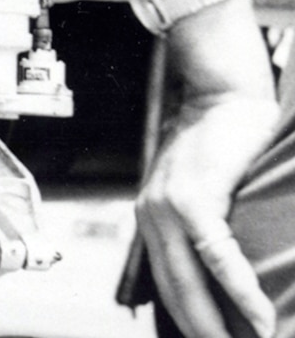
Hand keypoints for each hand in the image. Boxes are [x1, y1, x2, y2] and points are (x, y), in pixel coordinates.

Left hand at [138, 86, 280, 337]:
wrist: (221, 96)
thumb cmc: (220, 145)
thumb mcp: (203, 191)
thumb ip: (204, 228)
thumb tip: (226, 274)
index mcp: (152, 219)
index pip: (168, 284)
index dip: (190, 320)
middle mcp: (151, 216)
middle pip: (176, 291)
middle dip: (203, 332)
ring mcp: (167, 206)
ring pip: (193, 280)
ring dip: (221, 322)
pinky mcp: (193, 197)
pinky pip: (215, 255)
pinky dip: (238, 288)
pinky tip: (258, 316)